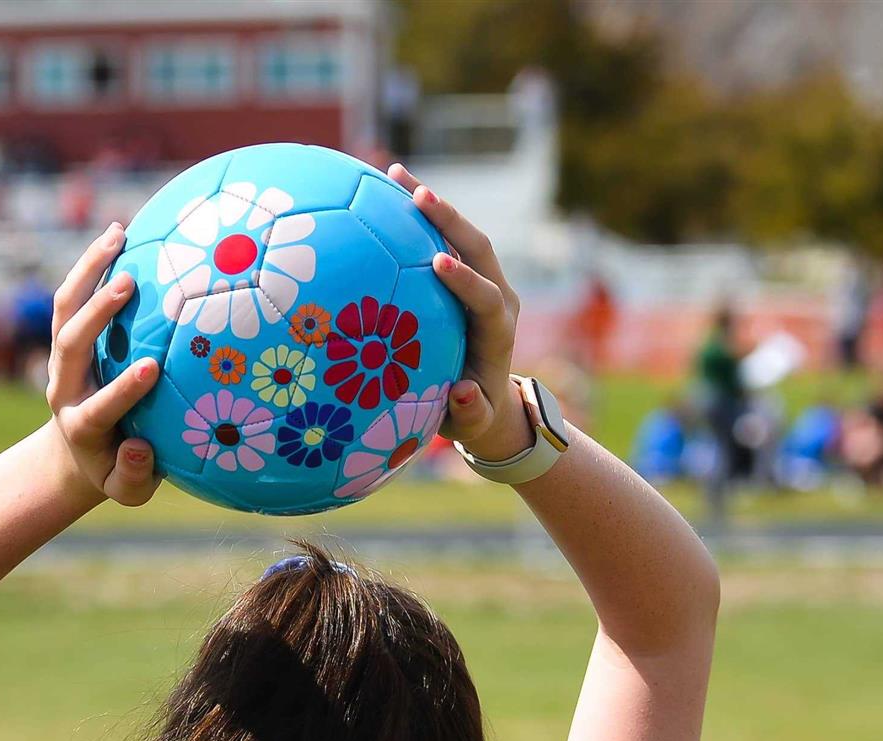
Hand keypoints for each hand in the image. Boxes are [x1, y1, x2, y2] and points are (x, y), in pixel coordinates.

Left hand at [46, 222, 161, 506]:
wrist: (80, 451)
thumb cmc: (117, 471)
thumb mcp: (128, 490)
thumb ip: (136, 477)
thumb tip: (141, 448)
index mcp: (81, 426)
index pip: (99, 407)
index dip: (122, 390)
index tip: (152, 369)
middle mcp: (64, 388)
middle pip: (70, 345)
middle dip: (96, 314)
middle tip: (129, 284)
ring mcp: (61, 360)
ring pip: (64, 310)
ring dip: (88, 271)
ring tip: (119, 235)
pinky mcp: (65, 337)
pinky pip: (72, 295)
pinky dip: (92, 264)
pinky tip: (122, 232)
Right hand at [389, 166, 532, 462]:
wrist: (486, 401)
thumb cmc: (472, 416)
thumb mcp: (473, 424)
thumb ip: (470, 413)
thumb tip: (464, 394)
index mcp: (499, 330)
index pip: (488, 297)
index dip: (467, 281)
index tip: (439, 263)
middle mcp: (496, 296)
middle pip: (479, 248)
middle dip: (450, 221)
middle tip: (419, 196)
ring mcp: (481, 281)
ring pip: (459, 234)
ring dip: (430, 205)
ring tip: (394, 174)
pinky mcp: (463, 275)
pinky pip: (440, 239)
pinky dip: (416, 217)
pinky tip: (383, 192)